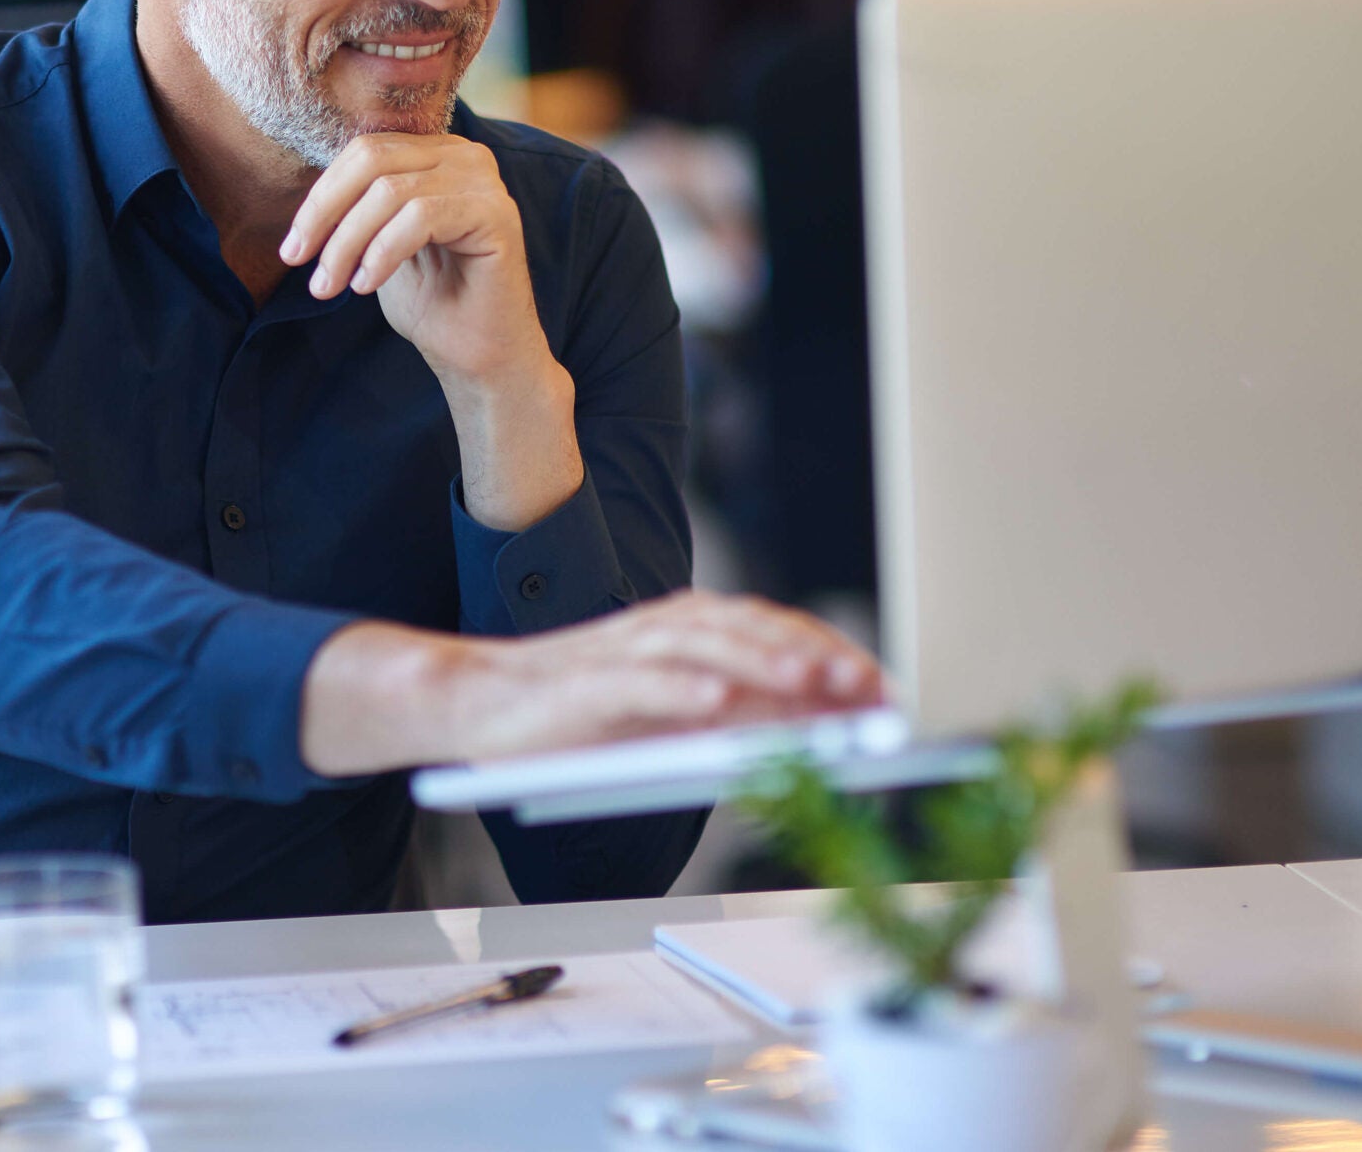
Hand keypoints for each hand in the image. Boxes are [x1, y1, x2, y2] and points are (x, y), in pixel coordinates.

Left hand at [281, 133, 578, 529]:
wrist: (480, 358)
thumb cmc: (433, 304)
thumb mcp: (378, 245)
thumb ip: (356, 208)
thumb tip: (308, 195)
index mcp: (436, 155)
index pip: (364, 152)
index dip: (320, 196)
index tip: (291, 249)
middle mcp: (464, 156)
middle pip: (372, 161)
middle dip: (324, 213)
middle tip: (296, 261)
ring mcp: (484, 181)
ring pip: (389, 191)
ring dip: (347, 243)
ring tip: (329, 287)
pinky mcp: (496, 213)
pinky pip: (420, 216)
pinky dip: (382, 252)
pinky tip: (366, 285)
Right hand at [301, 593, 884, 777]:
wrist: (477, 707)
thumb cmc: (579, 719)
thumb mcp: (669, 719)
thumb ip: (734, 715)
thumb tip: (813, 731)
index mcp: (687, 632)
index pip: (775, 630)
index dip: (832, 654)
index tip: (884, 688)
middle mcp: (662, 630)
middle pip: (750, 629)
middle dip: (814, 656)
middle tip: (867, 688)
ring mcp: (622, 652)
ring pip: (704, 647)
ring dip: (761, 663)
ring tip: (811, 684)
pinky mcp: (584, 683)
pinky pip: (639, 683)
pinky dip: (681, 691)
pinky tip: (719, 707)